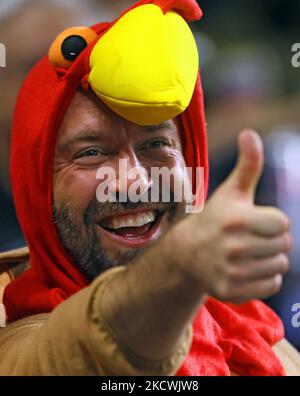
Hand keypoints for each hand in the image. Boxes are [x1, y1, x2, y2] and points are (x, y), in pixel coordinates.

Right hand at [173, 130, 290, 302]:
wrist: (187, 253)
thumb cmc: (215, 218)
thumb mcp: (231, 191)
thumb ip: (248, 164)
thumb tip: (249, 132)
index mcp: (236, 219)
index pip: (284, 223)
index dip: (272, 220)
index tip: (254, 220)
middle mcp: (233, 247)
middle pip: (285, 245)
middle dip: (272, 239)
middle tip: (250, 237)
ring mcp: (232, 271)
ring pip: (280, 266)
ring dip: (269, 259)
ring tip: (248, 253)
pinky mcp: (231, 291)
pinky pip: (271, 285)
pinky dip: (264, 278)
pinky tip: (246, 269)